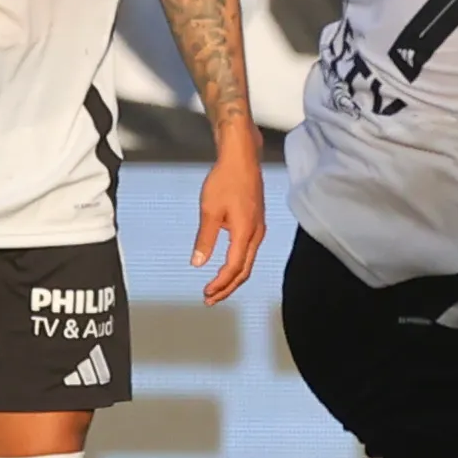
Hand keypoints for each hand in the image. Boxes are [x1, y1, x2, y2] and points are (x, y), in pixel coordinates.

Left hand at [192, 140, 266, 303]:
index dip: (221, 284)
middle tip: (211, 299)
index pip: (234, 267)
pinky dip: (238, 265)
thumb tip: (198, 262)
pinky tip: (227, 265)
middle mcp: (256, 234)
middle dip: (228, 288)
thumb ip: (205, 239)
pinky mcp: (256, 222)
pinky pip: (249, 252)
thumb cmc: (226, 180)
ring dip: (233, 278)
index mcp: (246, 233)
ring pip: (248, 262)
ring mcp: (259, 228)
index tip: (206, 293)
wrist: (242, 159)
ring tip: (217, 288)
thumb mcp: (209, 210)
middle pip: (244, 271)